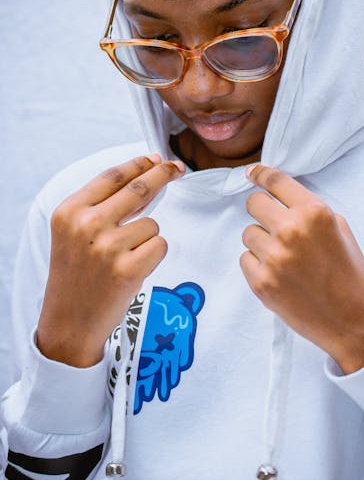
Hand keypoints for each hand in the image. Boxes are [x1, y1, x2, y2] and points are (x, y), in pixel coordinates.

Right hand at [37, 155, 184, 366]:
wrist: (69, 322)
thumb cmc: (77, 274)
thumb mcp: (75, 232)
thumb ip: (105, 205)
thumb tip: (147, 175)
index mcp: (69, 211)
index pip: (112, 176)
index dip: (139, 163)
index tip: (157, 157)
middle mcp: (86, 225)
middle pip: (139, 188)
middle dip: (162, 175)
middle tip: (177, 168)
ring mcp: (107, 247)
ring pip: (152, 224)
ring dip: (147, 238)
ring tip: (124, 258)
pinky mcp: (127, 269)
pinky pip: (159, 245)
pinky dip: (153, 255)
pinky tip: (133, 269)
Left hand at [241, 165, 363, 373]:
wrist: (353, 321)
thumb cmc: (350, 273)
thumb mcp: (339, 229)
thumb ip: (309, 209)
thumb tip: (279, 197)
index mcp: (315, 213)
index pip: (276, 181)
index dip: (260, 174)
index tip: (251, 173)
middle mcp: (292, 231)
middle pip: (254, 203)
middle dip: (263, 212)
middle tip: (276, 227)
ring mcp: (274, 258)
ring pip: (248, 233)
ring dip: (262, 242)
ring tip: (286, 259)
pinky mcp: (262, 282)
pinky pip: (245, 259)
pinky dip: (258, 265)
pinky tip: (280, 275)